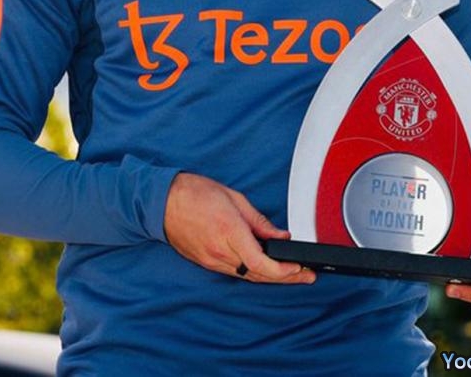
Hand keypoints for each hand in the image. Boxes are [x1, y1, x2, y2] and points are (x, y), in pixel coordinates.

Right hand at [163, 172, 315, 284]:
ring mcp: (212, 260)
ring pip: (248, 276)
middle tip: (307, 277)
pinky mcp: (206, 263)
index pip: (261, 262)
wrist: (163, 202)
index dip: (283, 271)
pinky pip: (235, 272)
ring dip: (271, 277)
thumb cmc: (195, 193)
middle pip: (258, 274)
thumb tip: (280, 235)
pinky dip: (253, 272)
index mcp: (229, 231)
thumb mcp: (234, 198)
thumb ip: (259, 220)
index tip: (299, 268)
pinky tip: (265, 269)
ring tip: (293, 274)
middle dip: (286, 278)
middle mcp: (220, 251)